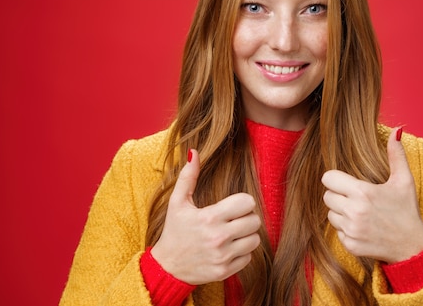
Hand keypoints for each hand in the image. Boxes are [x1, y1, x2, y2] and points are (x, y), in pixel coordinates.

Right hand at [151, 149, 261, 283]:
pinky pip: (249, 257)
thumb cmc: (174, 231)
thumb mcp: (177, 203)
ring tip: (232, 234)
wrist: (167, 267)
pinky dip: (242, 252)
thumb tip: (194, 152)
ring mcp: (223, 256)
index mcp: (209, 218)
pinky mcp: (225, 271)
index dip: (242, 202)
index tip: (234, 206)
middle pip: (254, 221)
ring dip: (246, 236)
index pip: (247, 203)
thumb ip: (188, 177)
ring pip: (255, 239)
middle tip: (234, 219)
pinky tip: (228, 249)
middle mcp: (218, 238)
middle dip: (246, 218)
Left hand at [322, 128, 422, 262]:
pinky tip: (363, 227)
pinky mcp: (350, 245)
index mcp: (363, 192)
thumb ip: (396, 154)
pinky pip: (337, 231)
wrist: (413, 247)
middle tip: (356, 198)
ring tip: (360, 213)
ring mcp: (351, 230)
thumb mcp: (404, 181)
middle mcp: (353, 211)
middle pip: (327, 196)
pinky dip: (346, 229)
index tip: (347, 182)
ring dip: (341, 213)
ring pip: (330, 214)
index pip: (328, 179)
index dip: (336, 179)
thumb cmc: (407, 211)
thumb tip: (398, 129)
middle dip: (338, 195)